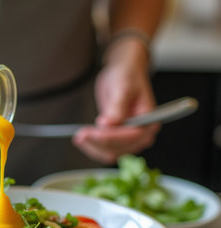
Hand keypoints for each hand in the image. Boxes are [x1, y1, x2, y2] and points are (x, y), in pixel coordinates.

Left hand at [73, 38, 158, 162]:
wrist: (123, 74)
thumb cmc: (127, 76)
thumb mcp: (123, 88)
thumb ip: (117, 107)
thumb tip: (108, 125)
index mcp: (149, 121)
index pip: (131, 136)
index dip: (111, 137)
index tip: (93, 132)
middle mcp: (141, 134)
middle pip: (119, 148)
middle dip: (99, 142)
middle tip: (81, 134)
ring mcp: (128, 139)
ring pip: (110, 153)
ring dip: (93, 147)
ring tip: (79, 136)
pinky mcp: (117, 139)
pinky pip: (104, 150)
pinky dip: (92, 147)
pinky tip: (81, 139)